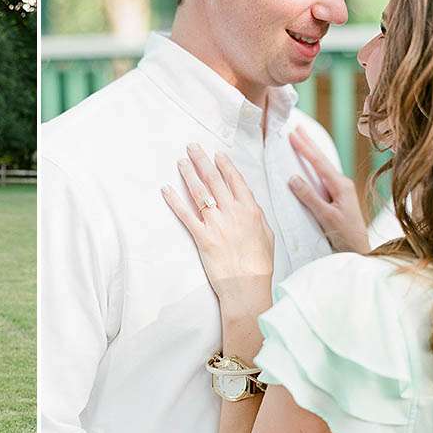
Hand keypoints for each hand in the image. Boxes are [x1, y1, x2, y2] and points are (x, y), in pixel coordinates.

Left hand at [163, 144, 273, 306]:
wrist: (246, 284)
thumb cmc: (259, 263)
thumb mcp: (266, 234)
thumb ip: (255, 216)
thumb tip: (249, 204)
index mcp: (250, 209)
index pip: (235, 180)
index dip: (224, 165)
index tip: (217, 154)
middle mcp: (232, 212)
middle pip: (214, 180)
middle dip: (202, 161)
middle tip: (192, 148)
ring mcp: (215, 223)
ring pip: (199, 192)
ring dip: (188, 174)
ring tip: (181, 162)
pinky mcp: (201, 237)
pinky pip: (185, 214)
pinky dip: (174, 201)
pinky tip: (166, 189)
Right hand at [288, 127, 370, 253]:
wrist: (360, 249)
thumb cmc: (345, 235)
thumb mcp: (326, 217)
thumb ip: (310, 197)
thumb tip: (294, 178)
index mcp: (340, 186)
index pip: (319, 163)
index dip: (305, 148)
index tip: (293, 134)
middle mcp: (342, 184)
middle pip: (322, 159)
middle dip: (309, 143)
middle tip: (297, 127)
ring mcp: (341, 190)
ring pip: (323, 166)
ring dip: (312, 152)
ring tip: (303, 140)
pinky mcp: (339, 197)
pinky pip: (324, 176)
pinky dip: (315, 165)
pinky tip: (312, 164)